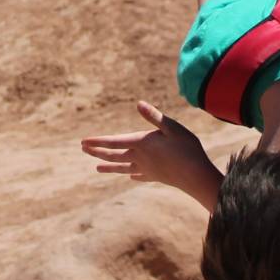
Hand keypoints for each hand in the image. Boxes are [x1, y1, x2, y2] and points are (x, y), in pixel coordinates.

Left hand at [81, 101, 215, 193]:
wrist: (196, 176)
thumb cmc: (187, 148)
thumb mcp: (172, 127)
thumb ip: (154, 117)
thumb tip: (138, 103)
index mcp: (142, 143)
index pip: (114, 142)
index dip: (98, 141)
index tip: (84, 141)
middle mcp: (140, 157)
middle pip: (114, 156)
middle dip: (98, 152)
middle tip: (84, 150)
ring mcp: (147, 169)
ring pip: (122, 168)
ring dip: (109, 167)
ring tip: (96, 169)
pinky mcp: (156, 176)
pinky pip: (140, 175)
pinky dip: (132, 174)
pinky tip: (131, 176)